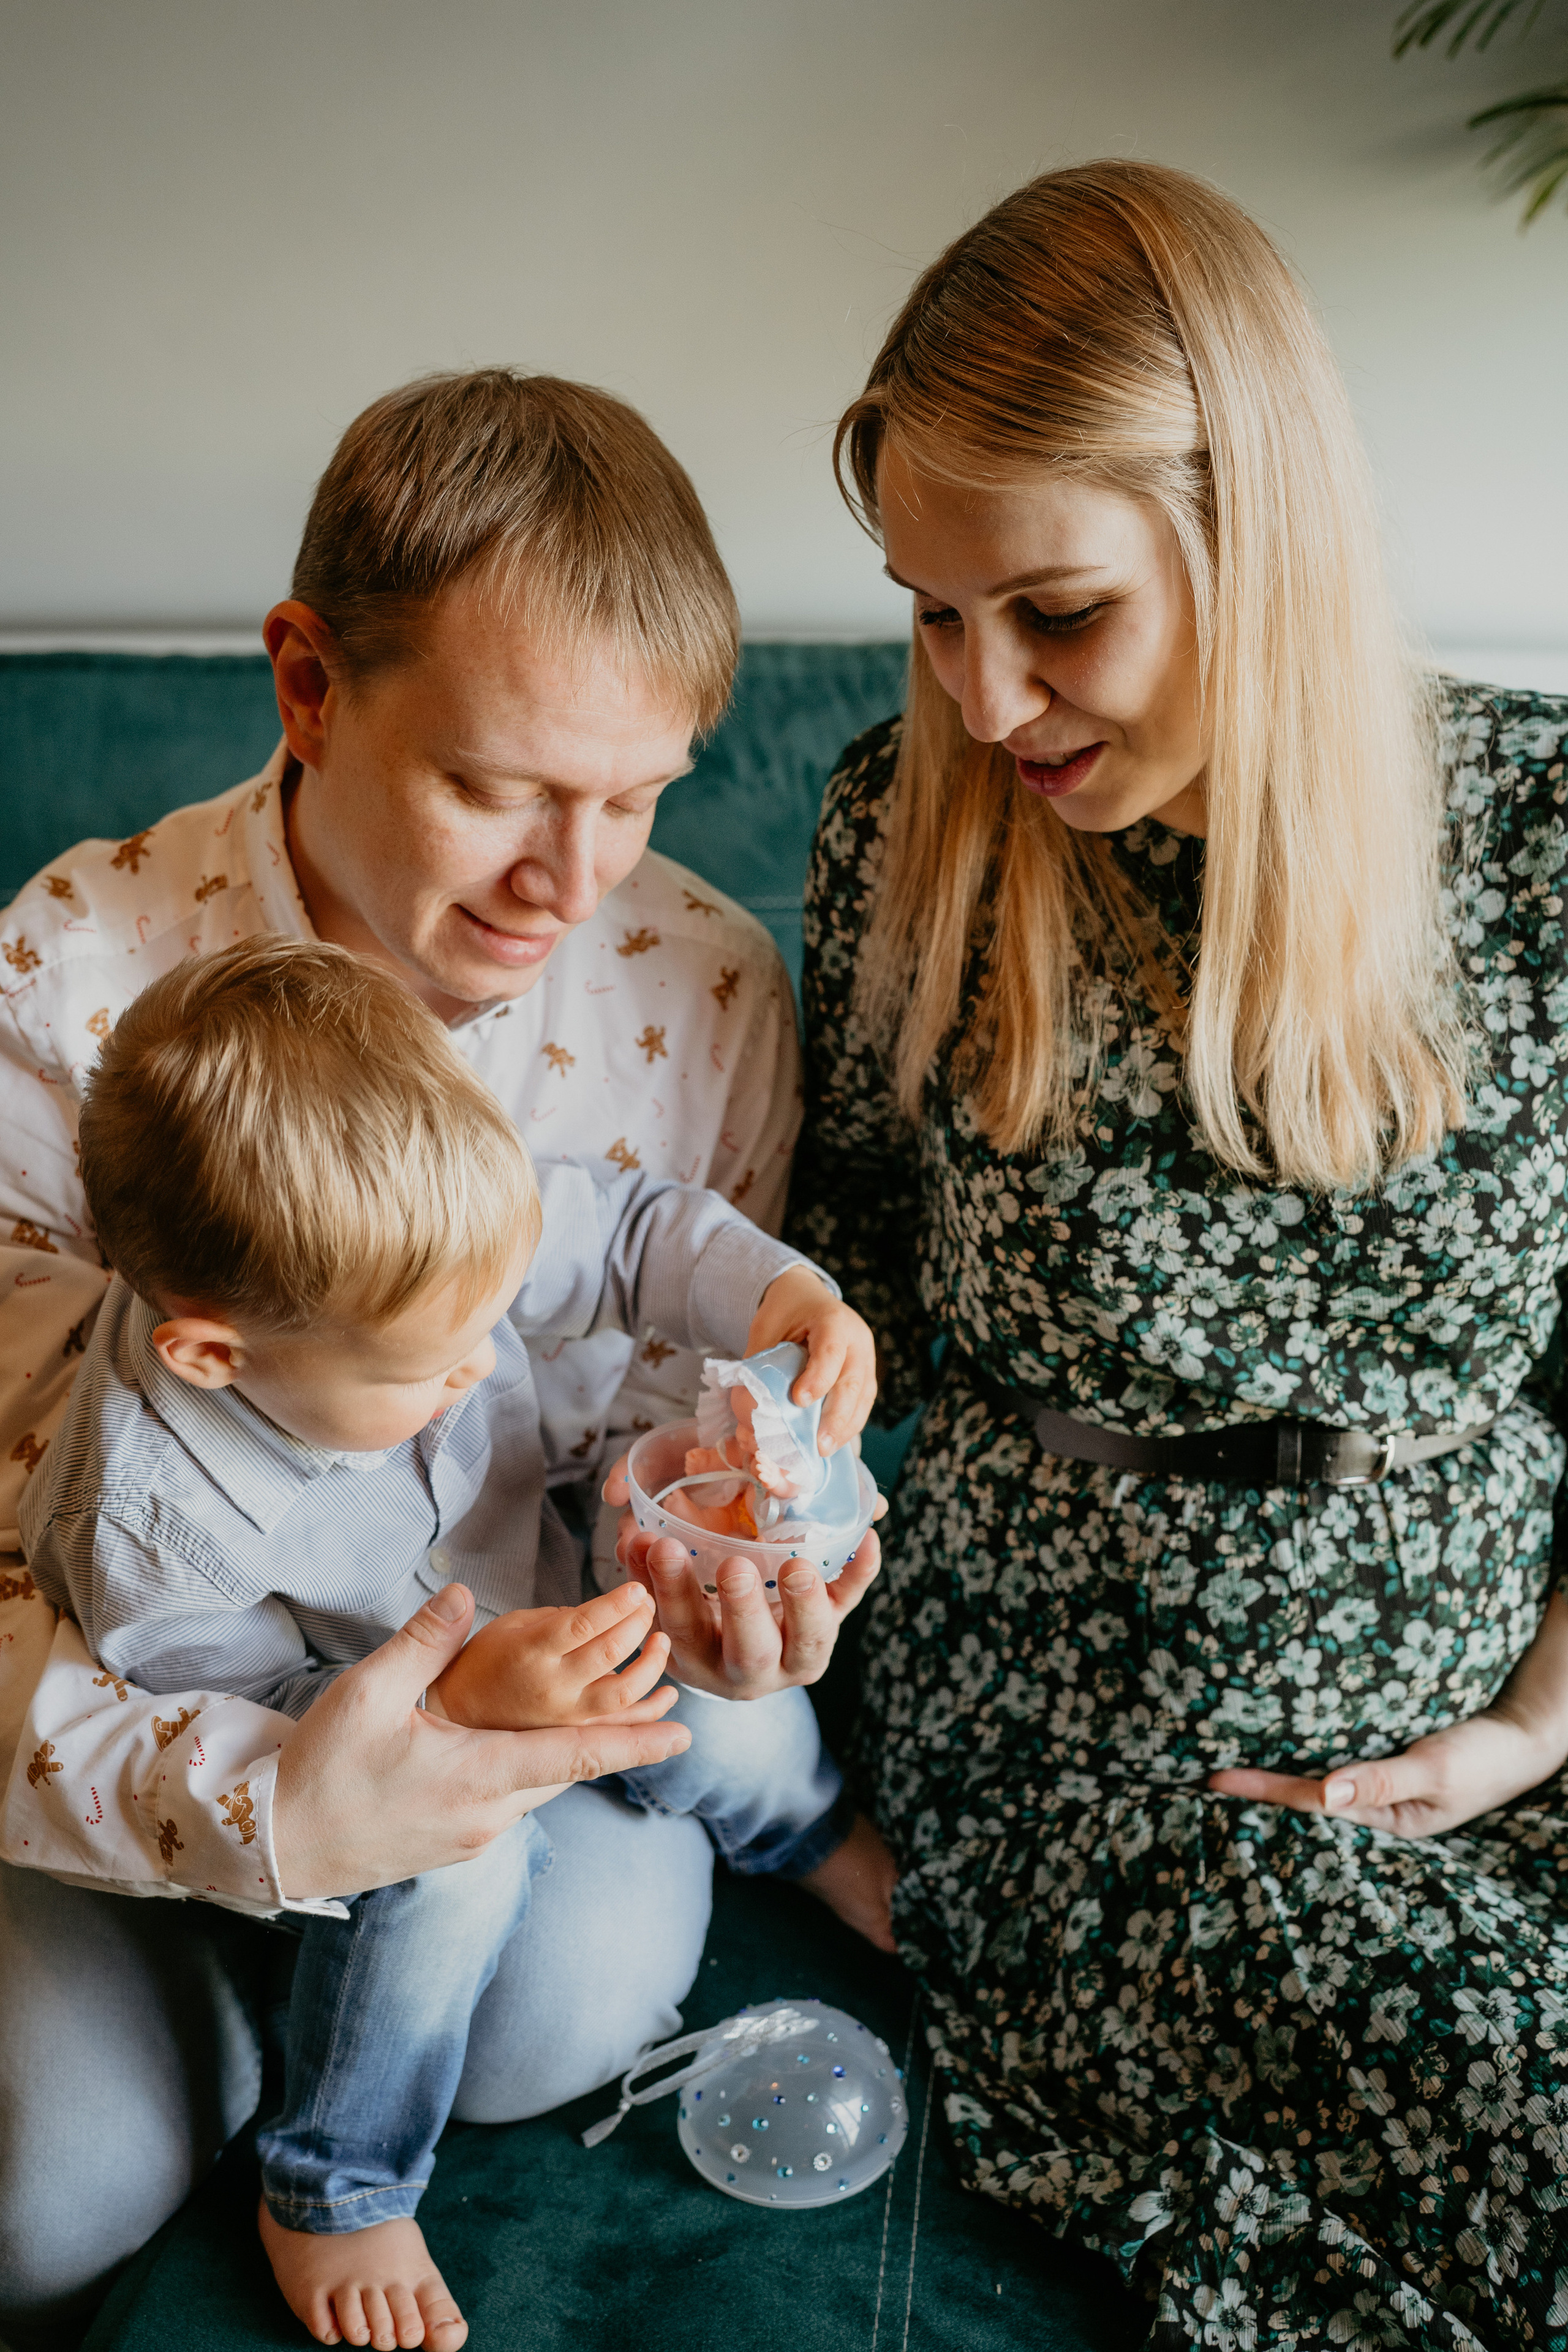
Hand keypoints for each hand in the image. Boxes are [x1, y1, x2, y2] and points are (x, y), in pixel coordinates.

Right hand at [272, 1583, 689, 1899]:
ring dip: (557, 1755)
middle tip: (654, 1709)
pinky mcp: (452, 1846)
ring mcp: (470, 1838)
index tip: (685, 1736)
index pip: (576, 1755)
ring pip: (534, 1787)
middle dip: (606, 1738)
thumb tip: (466, 1594)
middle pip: (562, 1770)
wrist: (272, 1845)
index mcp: (479, 1775)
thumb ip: (426, 1640)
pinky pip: (505, 1803)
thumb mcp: (368, 1692)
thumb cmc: (319, 1769)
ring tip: (585, 1721)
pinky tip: (506, 1748)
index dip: (633, 1743)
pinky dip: (522, 1772)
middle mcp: (487, 1816)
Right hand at [603, 1475, 882, 1695]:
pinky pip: (850, 1602)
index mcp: (702, 1658)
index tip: (660, 1544)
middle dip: (742, 1609)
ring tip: (797, 1565)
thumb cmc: (699, 1608)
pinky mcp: (832, 1628)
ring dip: (805, 1604)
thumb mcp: (664, 1594)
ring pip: (811, 1642)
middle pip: (750, 1652)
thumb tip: (629, 1524)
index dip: (670, 1589)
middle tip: (734, 1565)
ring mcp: (799, 1654)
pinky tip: (866, 1539)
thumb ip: (646, 1560)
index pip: (683, 1629)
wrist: (747, 1644)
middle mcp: (752, 1670)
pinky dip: (860, 1572)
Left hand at [746, 1265, 876, 1455]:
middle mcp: (857, 1340)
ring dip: (845, 1428)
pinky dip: (848, 1425)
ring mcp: (866, 1359)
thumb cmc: (786, 1311)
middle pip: (853, 1382)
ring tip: (825, 1451)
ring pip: (863, 1398)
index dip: (818, 1377)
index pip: (830, 1352)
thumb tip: (750, 1409)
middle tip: (819, 1446)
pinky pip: (862, 1404)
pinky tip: (831, 1442)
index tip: (799, 1401)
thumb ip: (760, 1362)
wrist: (808, 1298)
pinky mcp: (865, 1376)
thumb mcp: (766, 1327)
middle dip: (837, 1418)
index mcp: (833, 1320)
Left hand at [1210, 1592, 1567, 1838]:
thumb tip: (1322, 1793)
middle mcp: (1375, 1802)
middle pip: (1305, 1793)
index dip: (1262, 1789)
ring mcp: (1380, 1780)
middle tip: (1198, 1769)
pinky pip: (1337, 1753)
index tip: (1214, 1778)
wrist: (1525, 1732)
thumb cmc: (1484, 1755)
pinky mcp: (1388, 1755)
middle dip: (1258, 1782)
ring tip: (1222, 1753)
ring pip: (1317, 1773)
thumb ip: (1379, 1779)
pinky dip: (1306, 1747)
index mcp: (1384, 1817)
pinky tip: (1279, 1735)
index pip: (1309, 1803)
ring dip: (1276, 1764)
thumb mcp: (1435, 1768)